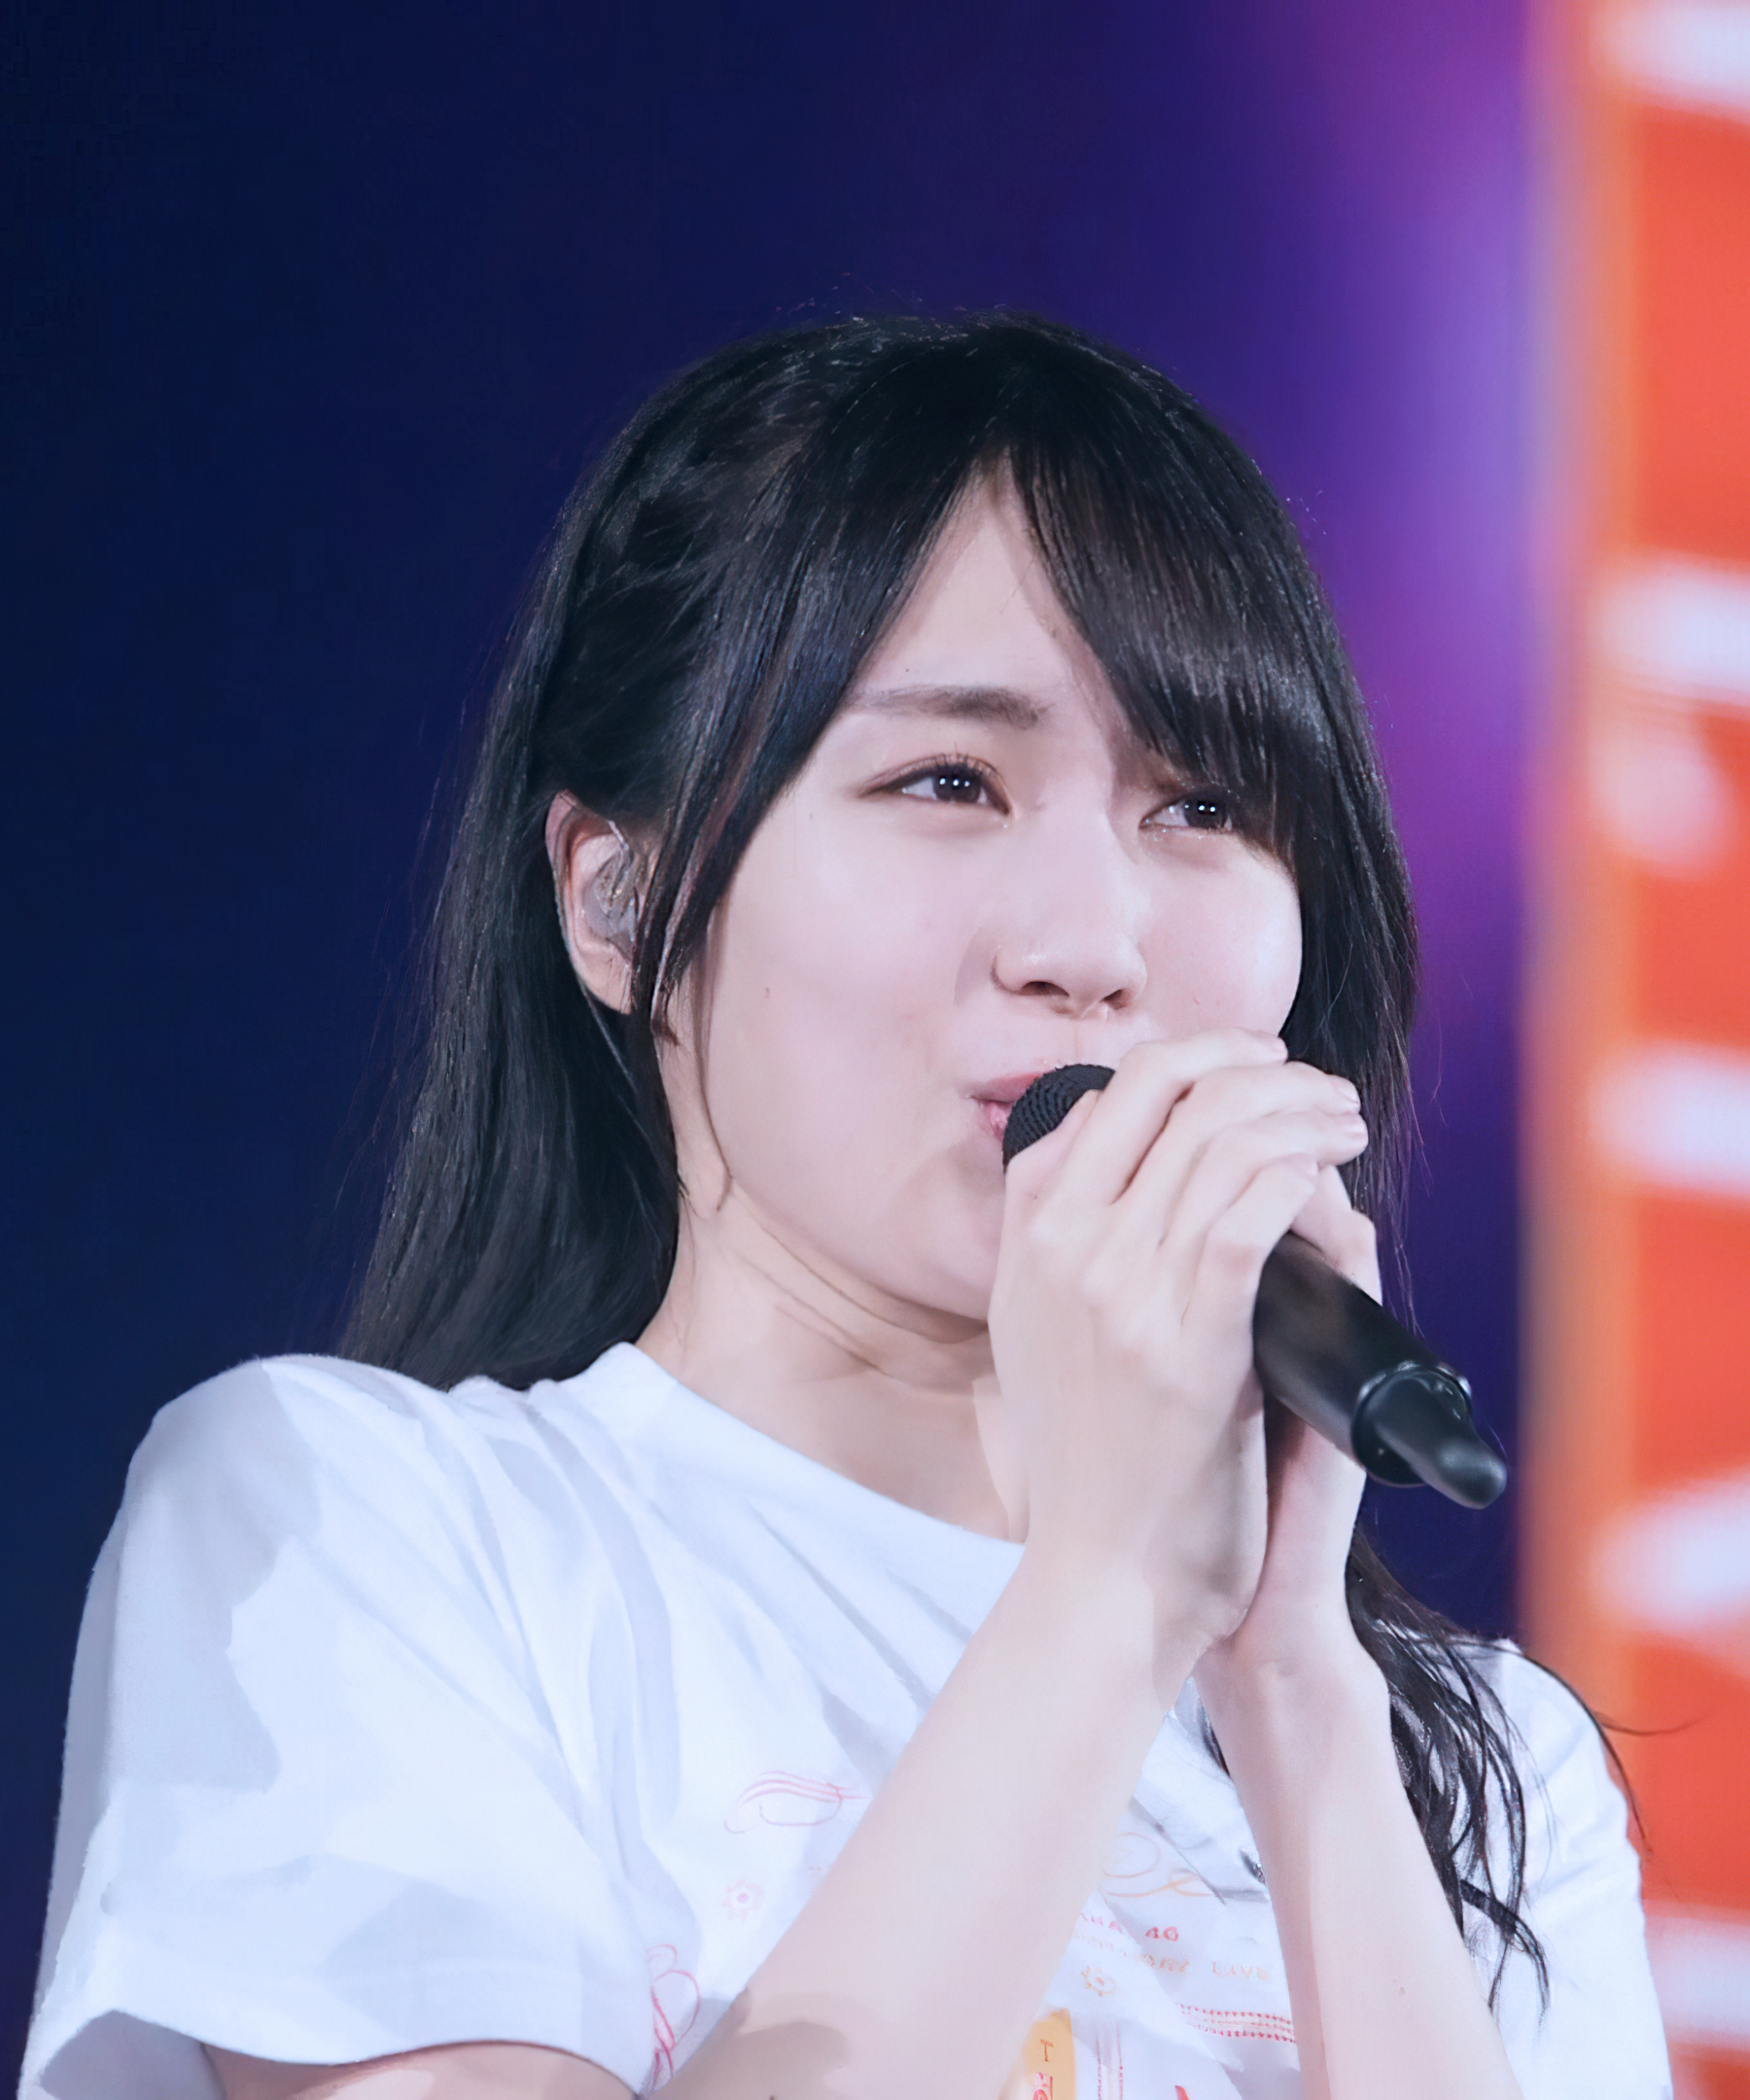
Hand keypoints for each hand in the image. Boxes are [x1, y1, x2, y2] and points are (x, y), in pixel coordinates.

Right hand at [981, 1032, 1369, 1690]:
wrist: (1108, 1578)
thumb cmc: (1094, 1467)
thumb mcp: (1038, 1340)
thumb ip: (1059, 1251)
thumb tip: (1106, 1166)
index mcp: (1026, 1244)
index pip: (1100, 1099)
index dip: (1186, 1064)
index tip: (1246, 1070)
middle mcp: (1063, 1250)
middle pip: (1161, 1092)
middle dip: (1252, 1065)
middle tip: (1311, 1084)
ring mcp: (1122, 1289)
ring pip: (1220, 1136)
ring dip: (1299, 1110)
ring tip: (1343, 1121)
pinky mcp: (1192, 1337)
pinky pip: (1249, 1208)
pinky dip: (1299, 1169)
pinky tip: (1329, 1170)